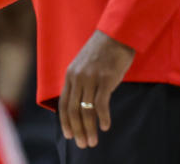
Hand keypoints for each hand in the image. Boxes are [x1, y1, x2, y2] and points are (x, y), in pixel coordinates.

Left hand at [59, 31, 134, 148]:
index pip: (63, 103)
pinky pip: (101, 104)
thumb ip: (79, 82)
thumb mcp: (83, 65)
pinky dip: (103, 118)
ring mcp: (91, 78)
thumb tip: (80, 104)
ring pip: (86, 110)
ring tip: (93, 141)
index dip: (65, 122)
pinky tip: (106, 126)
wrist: (116, 34)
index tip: (69, 136)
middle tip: (83, 144)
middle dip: (77, 130)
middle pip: (73, 110)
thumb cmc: (102, 51)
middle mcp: (78, 77)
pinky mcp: (106, 79)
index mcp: (70, 74)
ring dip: (90, 129)